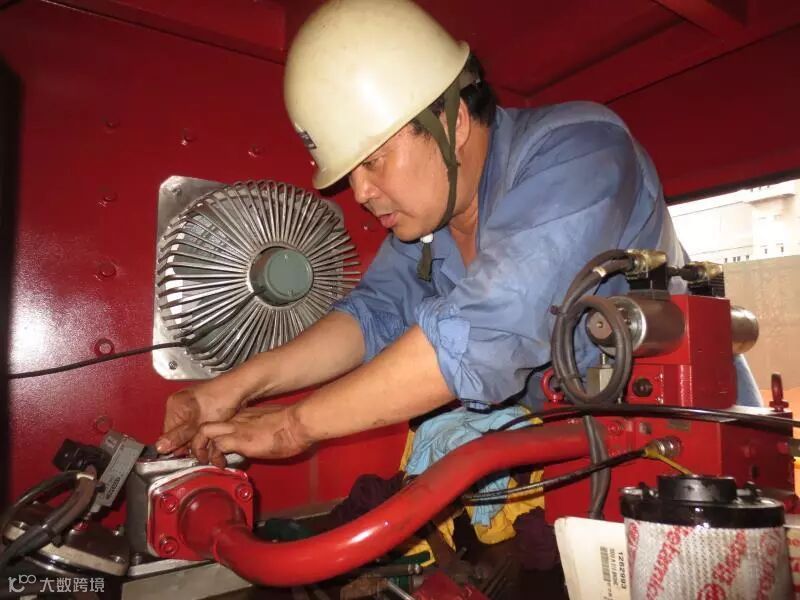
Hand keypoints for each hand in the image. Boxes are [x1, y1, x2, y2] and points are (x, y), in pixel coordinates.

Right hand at [156, 382, 242, 461]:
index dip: (178, 446)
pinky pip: (198, 425)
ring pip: (190, 431)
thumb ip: (179, 436)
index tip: (189, 454)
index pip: (168, 434)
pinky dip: (204, 432)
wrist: (239, 390)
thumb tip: (160, 446)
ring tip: (208, 443)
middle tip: (201, 450)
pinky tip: (212, 435)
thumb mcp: (197, 423)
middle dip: (190, 443)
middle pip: (179, 433)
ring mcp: (191, 407)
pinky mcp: (202, 409)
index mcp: (174, 406)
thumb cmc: (220, 400)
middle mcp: (180, 405)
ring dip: (198, 440)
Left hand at [195, 404, 311, 463]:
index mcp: (245, 416)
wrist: (298, 424)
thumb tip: (262, 440)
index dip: (211, 436)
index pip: (219, 423)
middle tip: (202, 455)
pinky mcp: (238, 439)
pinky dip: (213, 457)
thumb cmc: (293, 426)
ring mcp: (235, 428)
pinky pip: (215, 446)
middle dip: (198, 441)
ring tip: (206, 461)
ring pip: (203, 433)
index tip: (212, 448)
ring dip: (200, 448)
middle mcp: (236, 420)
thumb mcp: (273, 426)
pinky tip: (219, 465)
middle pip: (205, 425)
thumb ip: (262, 431)